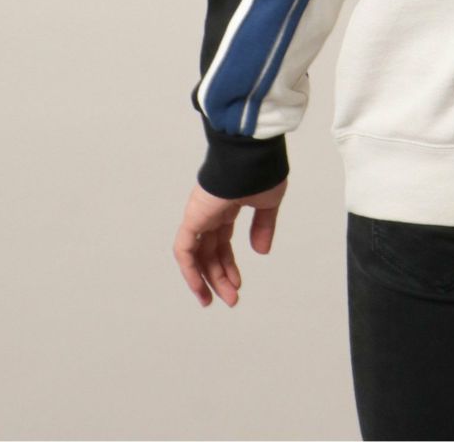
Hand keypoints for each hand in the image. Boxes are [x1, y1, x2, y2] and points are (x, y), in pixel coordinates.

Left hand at [172, 177, 287, 308]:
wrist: (251, 154)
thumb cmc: (261, 171)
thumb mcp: (268, 203)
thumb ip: (263, 226)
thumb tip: (260, 251)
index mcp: (227, 206)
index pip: (222, 242)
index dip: (228, 265)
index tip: (238, 285)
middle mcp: (210, 212)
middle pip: (210, 252)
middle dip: (219, 277)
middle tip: (231, 299)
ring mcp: (200, 215)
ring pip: (197, 254)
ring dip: (207, 279)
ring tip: (218, 299)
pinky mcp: (193, 217)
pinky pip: (184, 249)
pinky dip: (190, 270)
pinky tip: (201, 287)